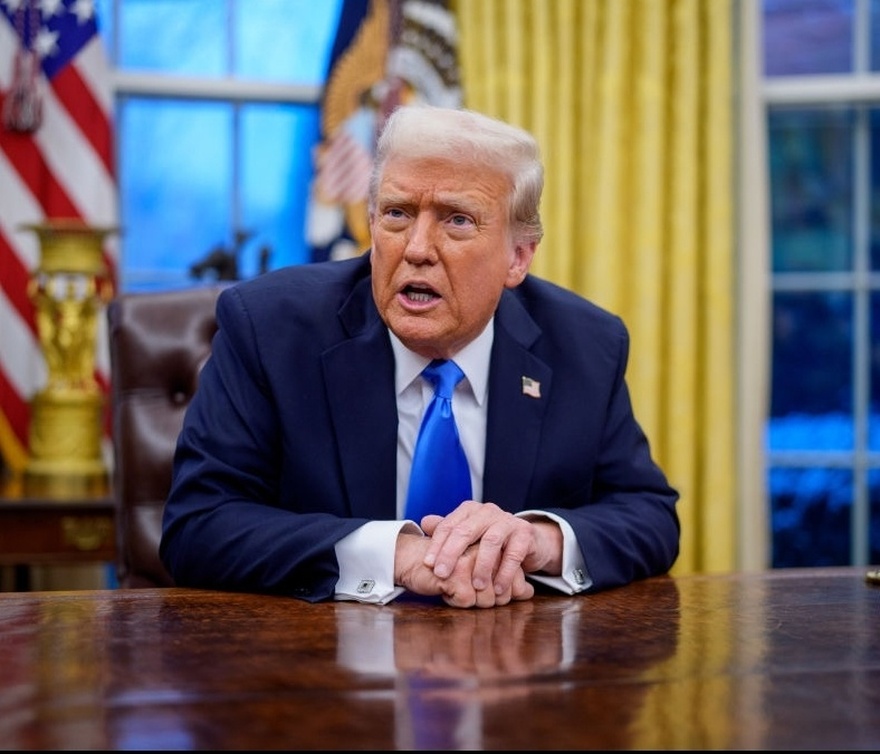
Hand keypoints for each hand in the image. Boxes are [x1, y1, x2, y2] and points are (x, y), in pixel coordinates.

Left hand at [420, 501, 562, 596]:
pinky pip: (514, 554)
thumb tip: (423, 523)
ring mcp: (508, 521)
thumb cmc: (491, 540)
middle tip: (442, 574)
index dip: (437, 544)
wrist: (527, 540)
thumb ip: (447, 530)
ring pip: (491, 541)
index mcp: (470, 510)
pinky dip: (505, 573)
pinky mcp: (525, 533)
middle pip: (465, 530)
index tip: (428, 564)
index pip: (449, 525)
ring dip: (482, 566)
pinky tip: (498, 589)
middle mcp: (488, 511)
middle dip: (451, 553)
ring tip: (476, 586)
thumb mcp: (469, 536)